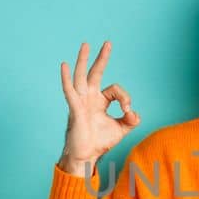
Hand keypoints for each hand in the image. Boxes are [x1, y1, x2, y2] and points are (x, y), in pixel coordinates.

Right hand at [57, 41, 139, 175]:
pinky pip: (70, 91)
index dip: (125, 98)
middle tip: (108, 43)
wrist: (87, 156)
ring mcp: (80, 102)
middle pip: (95, 73)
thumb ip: (131, 119)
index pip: (115, 89)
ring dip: (83, 61)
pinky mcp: (75, 109)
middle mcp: (89, 97)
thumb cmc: (100, 141)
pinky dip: (66, 79)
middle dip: (102, 58)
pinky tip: (64, 66)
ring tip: (85, 45)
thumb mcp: (121, 129)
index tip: (128, 111)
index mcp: (99, 100)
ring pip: (81, 77)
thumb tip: (135, 113)